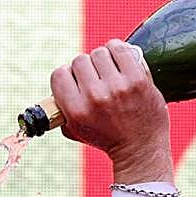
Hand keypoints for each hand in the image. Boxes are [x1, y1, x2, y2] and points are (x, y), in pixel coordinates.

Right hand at [50, 39, 172, 182]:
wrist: (139, 148)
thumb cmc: (106, 138)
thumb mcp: (75, 130)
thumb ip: (62, 109)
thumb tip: (56, 88)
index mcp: (76, 111)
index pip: (59, 74)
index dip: (66, 76)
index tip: (76, 81)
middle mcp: (95, 97)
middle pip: (79, 61)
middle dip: (86, 68)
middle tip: (96, 79)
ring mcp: (117, 86)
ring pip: (99, 52)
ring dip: (103, 59)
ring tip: (109, 72)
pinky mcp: (137, 78)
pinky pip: (120, 48)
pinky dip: (118, 50)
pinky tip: (120, 61)